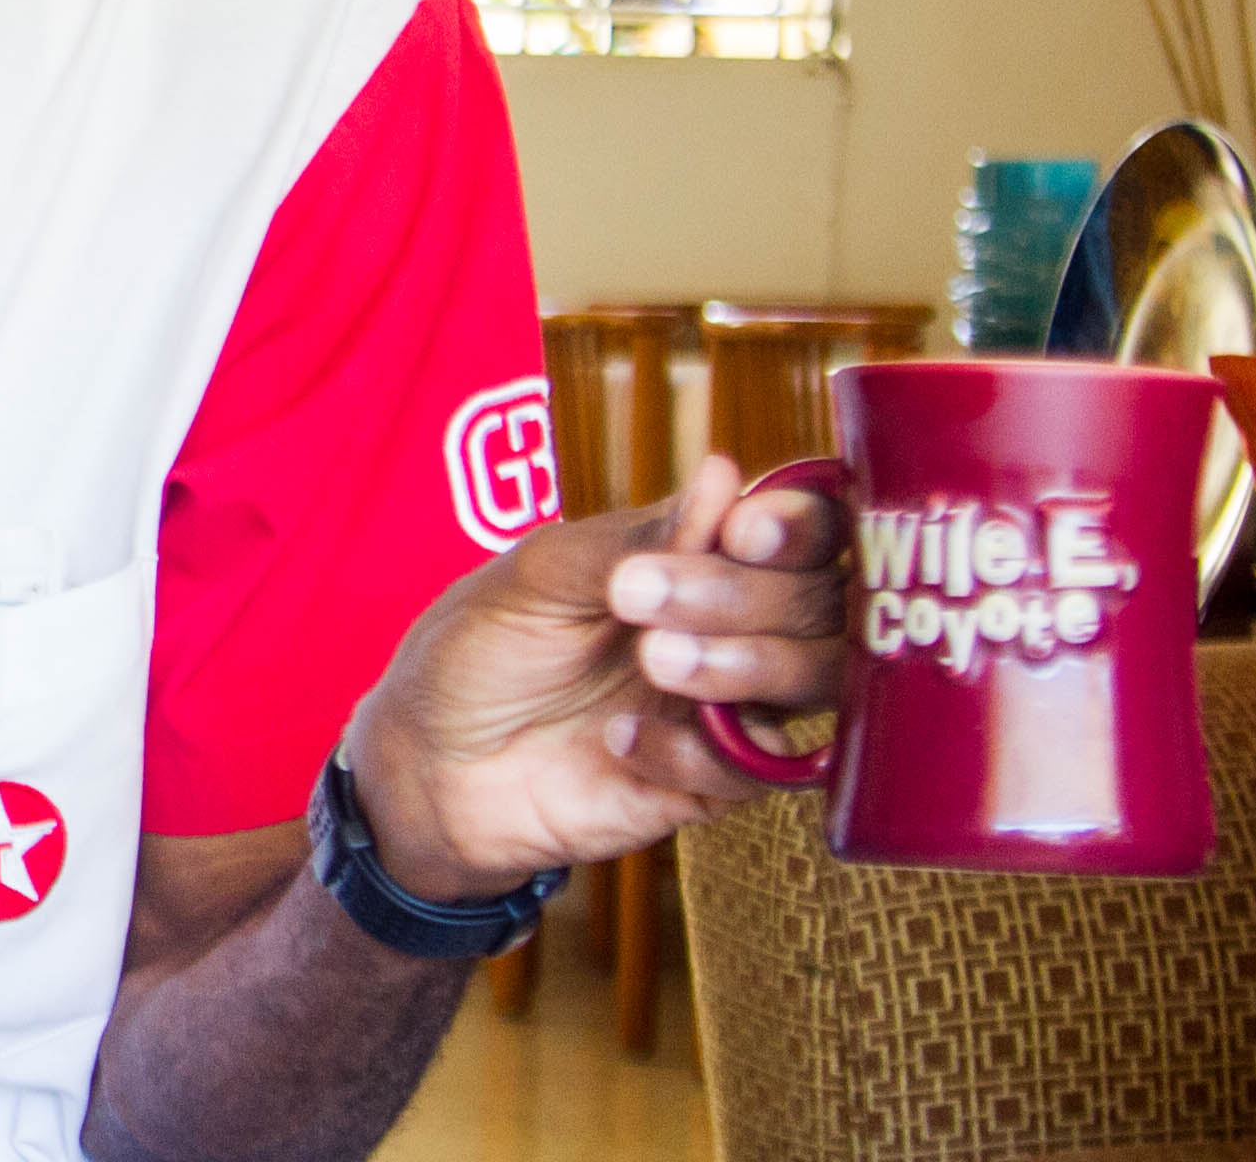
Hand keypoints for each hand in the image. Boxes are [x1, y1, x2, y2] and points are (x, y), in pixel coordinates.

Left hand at [339, 453, 844, 901]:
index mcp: (699, 555)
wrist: (430, 760)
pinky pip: (762, 768)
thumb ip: (631, 539)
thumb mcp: (536, 577)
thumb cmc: (481, 648)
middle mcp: (737, 625)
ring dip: (746, 664)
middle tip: (645, 600)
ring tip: (654, 662)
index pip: (803, 528)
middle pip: (824, 600)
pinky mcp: (718, 781)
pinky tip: (620, 741)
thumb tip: (725, 475)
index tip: (742, 532)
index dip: (799, 525)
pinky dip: (702, 752)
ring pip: (819, 679)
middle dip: (749, 595)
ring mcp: (734, 703)